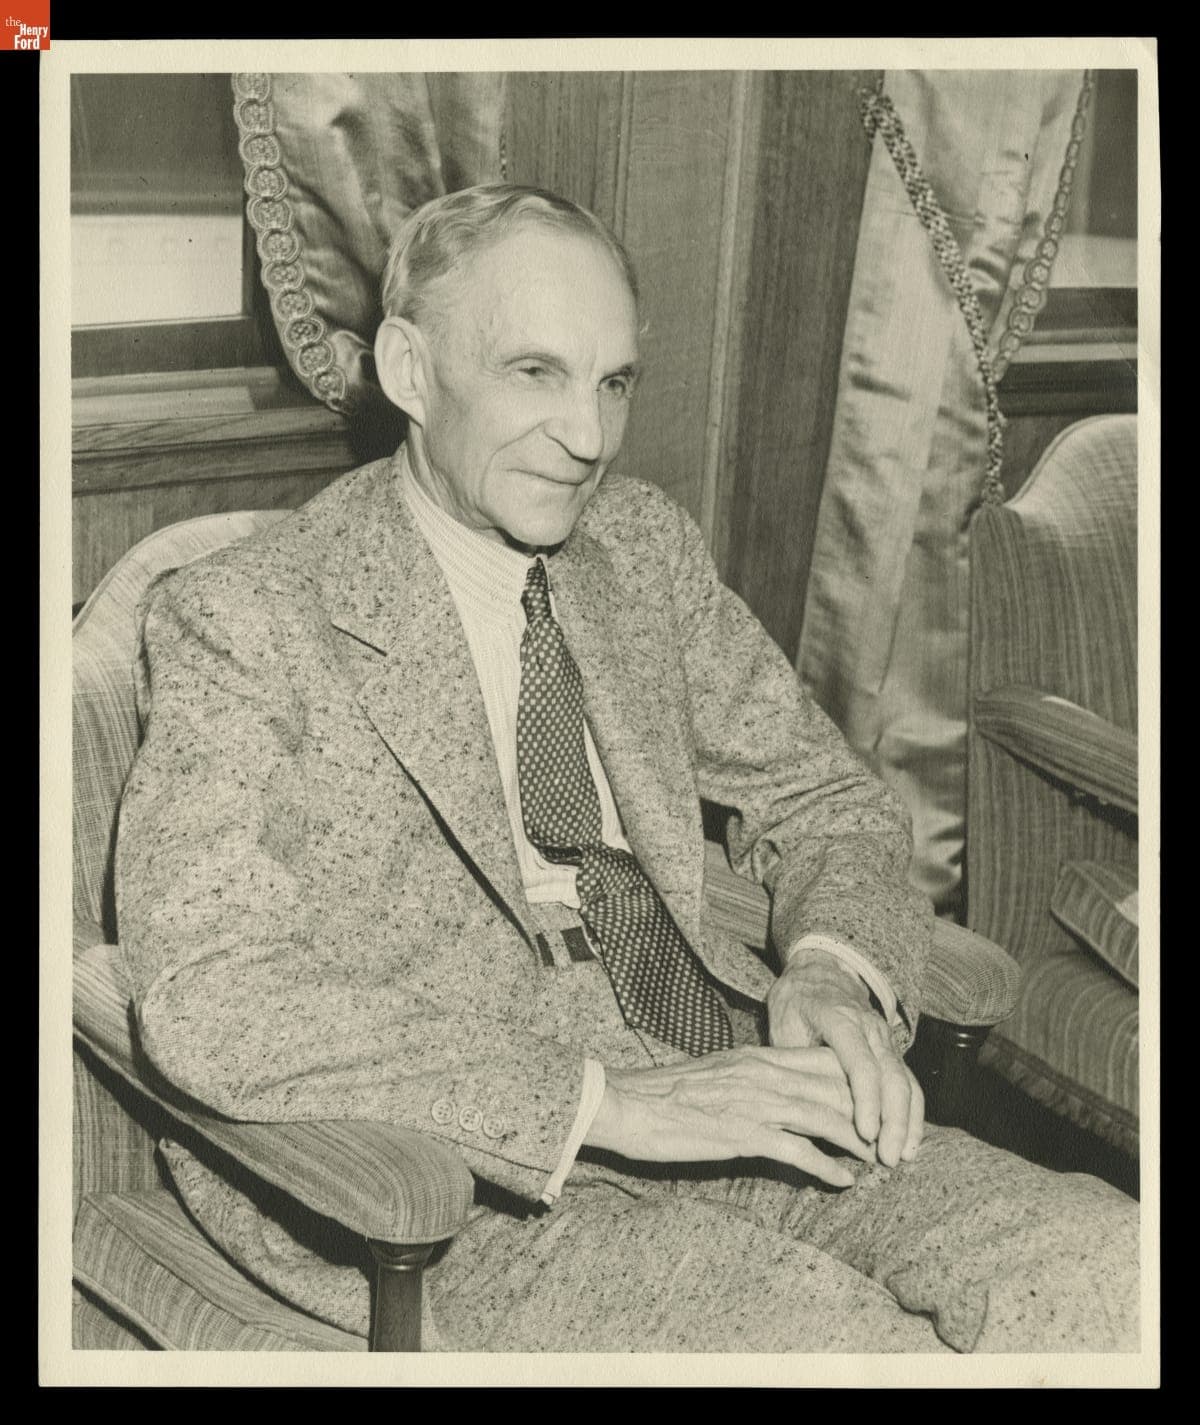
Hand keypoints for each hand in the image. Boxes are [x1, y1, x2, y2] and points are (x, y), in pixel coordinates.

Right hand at [585, 1044, 876, 1188]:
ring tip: (879, 1161)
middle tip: (892, 1136)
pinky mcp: (740, 1133)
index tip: (878, 1101)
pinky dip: (826, 1167)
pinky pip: (796, 1151)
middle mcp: (760, 1074)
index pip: (821, 1060)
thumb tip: (775, 1095)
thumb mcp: (715, 1074)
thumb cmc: (662, 1095)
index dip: (856, 1080)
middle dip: (868, 1112)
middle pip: (832, 1087)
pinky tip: (843, 1182)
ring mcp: (753, 1102)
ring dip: (857, 1141)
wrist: (623, 1103)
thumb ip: (749, 1079)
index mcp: (754, 1057)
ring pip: (823, 1117)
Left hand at [766, 949, 923, 1167]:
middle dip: (895, 1120)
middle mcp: (870, 1027)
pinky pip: (908, 1081)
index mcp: (840, 1019)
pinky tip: (909, 1140)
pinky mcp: (890, 1050)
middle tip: (889, 1158)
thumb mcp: (783, 1025)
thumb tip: (797, 1109)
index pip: (861, 1064)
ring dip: (909, 1120)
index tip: (866, 1134)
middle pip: (892, 1076)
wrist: (819, 971)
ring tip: (905, 1156)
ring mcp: (885, 1038)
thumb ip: (795, 1062)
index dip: (866, 1101)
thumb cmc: (794, 1003)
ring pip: (906, 1080)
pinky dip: (912, 1111)